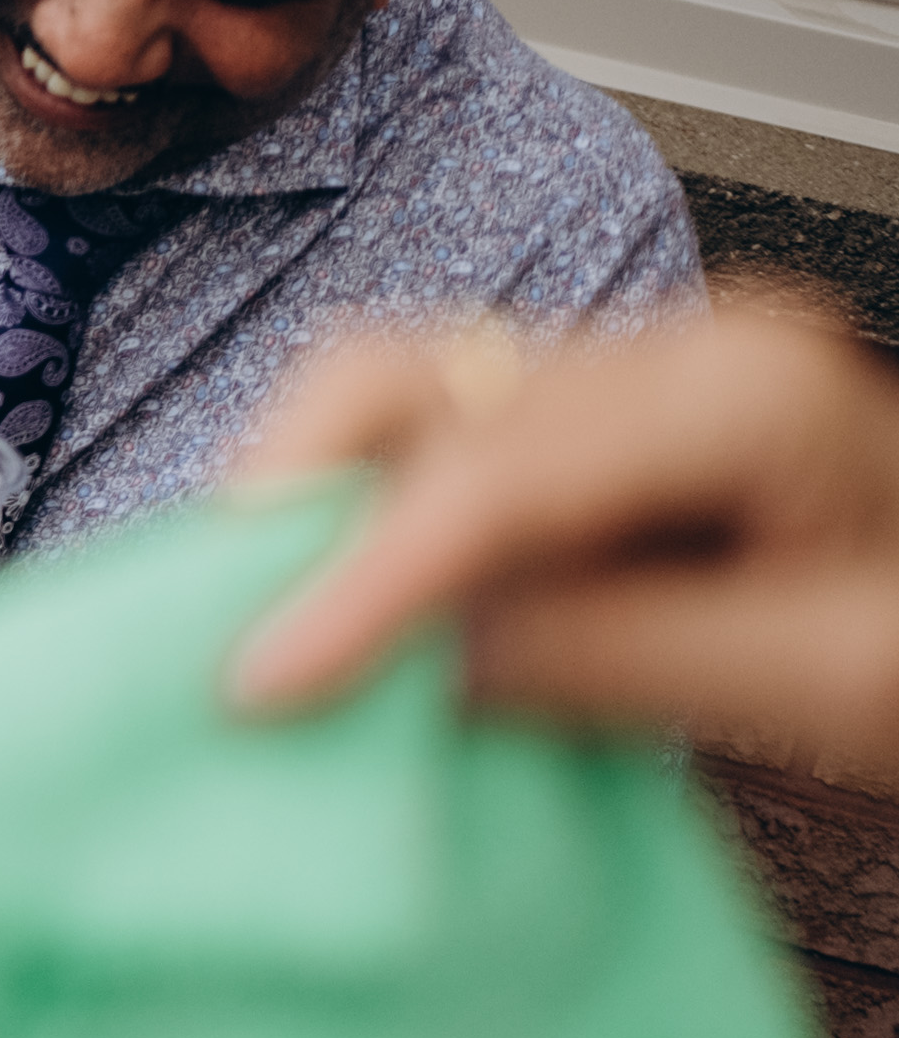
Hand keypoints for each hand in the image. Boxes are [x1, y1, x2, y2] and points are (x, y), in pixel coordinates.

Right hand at [229, 301, 898, 771]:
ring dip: (309, 503)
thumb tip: (415, 665)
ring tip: (256, 620)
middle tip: (209, 627)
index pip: (489, 473)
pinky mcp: (600, 430)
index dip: (358, 579)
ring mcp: (629, 378)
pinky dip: (362, 518)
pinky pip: (435, 444)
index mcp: (740, 390)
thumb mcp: (828, 688)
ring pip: (395, 396)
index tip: (257, 684)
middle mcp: (669, 350)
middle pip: (405, 378)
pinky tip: (338, 603)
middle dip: (289, 495)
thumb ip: (614, 660)